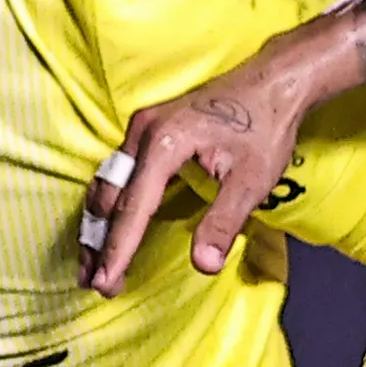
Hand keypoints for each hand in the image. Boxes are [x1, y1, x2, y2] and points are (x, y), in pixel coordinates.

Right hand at [76, 50, 321, 296]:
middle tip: (93, 283)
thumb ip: (224, 222)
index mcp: (164, 143)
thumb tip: (203, 265)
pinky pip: (117, 171)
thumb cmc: (266, 128)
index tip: (104, 284)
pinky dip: (110, 205)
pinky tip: (110, 226)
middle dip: (98, 242)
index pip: (133, 208)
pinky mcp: (149, 128)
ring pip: (107, 183)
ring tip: (91, 263)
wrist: (274, 82)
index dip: (117, 250)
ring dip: (98, 224)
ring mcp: (143, 127)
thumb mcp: (252, 181)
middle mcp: (144, 132)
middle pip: (108, 197)